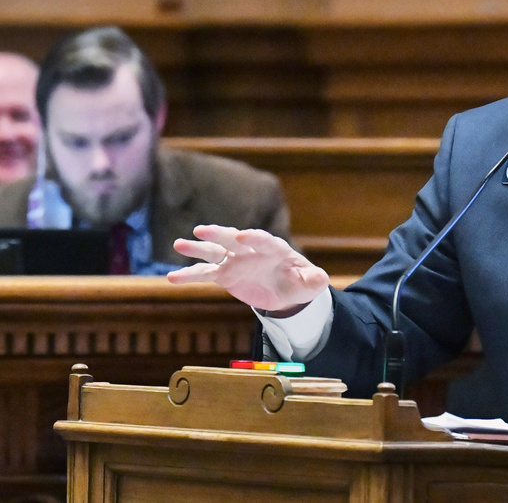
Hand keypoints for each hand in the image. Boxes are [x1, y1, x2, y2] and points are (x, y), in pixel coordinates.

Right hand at [168, 224, 328, 315]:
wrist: (285, 290)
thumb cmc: (299, 282)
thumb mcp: (310, 284)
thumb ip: (314, 280)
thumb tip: (322, 279)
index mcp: (275, 249)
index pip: (264, 240)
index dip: (254, 237)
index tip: (242, 236)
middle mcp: (251, 250)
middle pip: (234, 239)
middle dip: (219, 234)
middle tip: (202, 230)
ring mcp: (235, 260)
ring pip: (214, 252)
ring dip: (197, 248)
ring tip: (179, 244)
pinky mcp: (225, 274)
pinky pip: (205, 274)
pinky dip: (190, 275)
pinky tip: (171, 279)